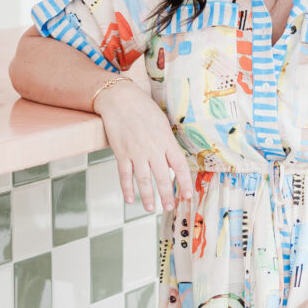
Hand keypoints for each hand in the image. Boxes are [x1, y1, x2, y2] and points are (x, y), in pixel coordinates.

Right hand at [95, 81, 192, 212]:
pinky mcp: (121, 153)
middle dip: (166, 195)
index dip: (185, 183)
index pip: (180, 166)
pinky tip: (129, 199)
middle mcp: (153, 148)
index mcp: (166, 140)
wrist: (119, 98)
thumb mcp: (162, 122)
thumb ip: (167, 142)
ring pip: (143, 180)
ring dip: (147, 197)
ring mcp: (136, 152)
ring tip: (149, 208)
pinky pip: (124, 175)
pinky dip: (127, 189)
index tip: (187, 195)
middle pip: (162, 177)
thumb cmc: (143, 108)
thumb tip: (172, 162)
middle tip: (169, 207)